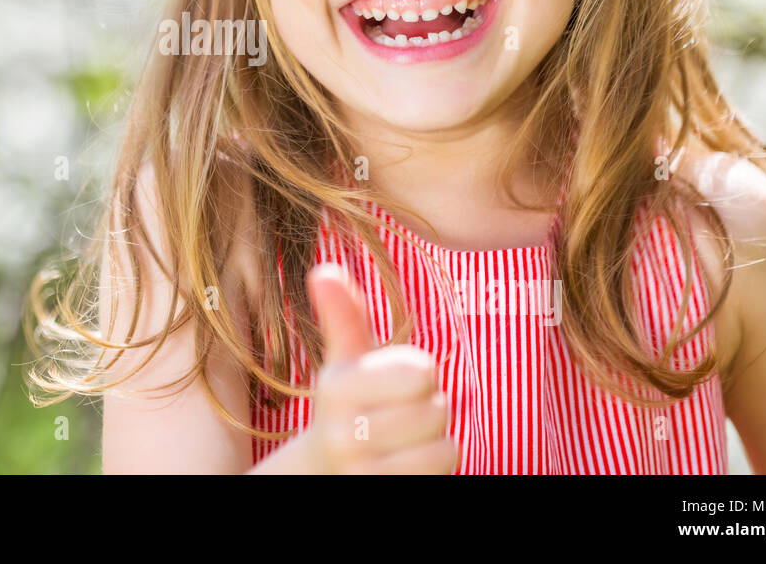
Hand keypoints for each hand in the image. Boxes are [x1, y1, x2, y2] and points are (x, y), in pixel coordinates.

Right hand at [300, 263, 456, 473]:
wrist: (322, 474)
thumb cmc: (348, 407)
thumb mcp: (344, 363)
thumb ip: (343, 317)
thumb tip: (324, 270)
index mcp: (336, 390)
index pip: (421, 372)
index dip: (420, 375)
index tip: (396, 384)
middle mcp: (344, 435)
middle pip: (436, 410)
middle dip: (429, 409)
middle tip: (402, 415)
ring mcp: (363, 473)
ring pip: (444, 448)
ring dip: (435, 442)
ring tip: (407, 441)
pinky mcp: (382, 495)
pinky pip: (441, 474)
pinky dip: (436, 468)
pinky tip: (410, 464)